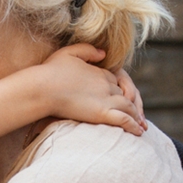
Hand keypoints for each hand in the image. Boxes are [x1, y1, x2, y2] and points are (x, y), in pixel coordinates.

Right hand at [29, 44, 143, 134]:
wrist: (42, 88)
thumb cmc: (50, 71)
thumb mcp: (68, 53)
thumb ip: (88, 50)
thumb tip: (104, 53)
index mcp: (100, 72)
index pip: (118, 83)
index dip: (121, 92)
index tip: (123, 100)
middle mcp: (106, 84)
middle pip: (125, 96)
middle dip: (132, 106)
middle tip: (137, 117)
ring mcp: (105, 99)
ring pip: (128, 108)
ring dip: (136, 117)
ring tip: (140, 127)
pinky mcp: (101, 113)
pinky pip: (123, 120)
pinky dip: (133, 126)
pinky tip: (138, 132)